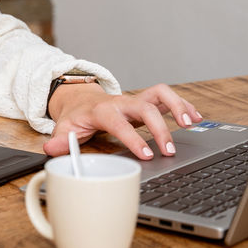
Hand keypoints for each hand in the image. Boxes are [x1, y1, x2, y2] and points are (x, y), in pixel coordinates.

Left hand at [44, 83, 202, 159]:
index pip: (118, 122)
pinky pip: (166, 98)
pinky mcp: (144, 101)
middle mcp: (121, 102)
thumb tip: (51, 150)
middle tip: (168, 150)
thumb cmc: (75, 117)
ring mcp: (134, 100)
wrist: (78, 100)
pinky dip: (183, 105)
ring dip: (177, 106)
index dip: (133, 138)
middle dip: (159, 127)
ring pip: (159, 93)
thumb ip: (60, 141)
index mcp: (101, 110)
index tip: (147, 154)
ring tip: (191, 124)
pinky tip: (196, 118)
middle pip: (144, 107)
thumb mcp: (63, 129)